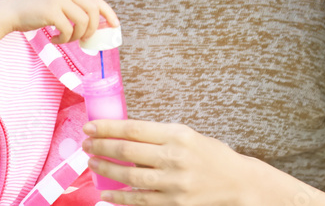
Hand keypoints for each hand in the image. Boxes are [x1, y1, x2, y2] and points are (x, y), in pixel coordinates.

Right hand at [0, 0, 118, 47]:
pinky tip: (55, 39)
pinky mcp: (50, 11)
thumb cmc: (36, 11)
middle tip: (86, 39)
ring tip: (67, 39)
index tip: (115, 27)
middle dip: (94, 29)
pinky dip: (64, 39)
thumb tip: (98, 25)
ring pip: (82, 21)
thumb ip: (75, 7)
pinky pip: (68, 30)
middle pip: (93, 11)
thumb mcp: (58, 2)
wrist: (11, 12)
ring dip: (77, 35)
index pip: (96, 0)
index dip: (109, 14)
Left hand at [80, 119, 270, 205]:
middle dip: (101, 147)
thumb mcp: (188, 136)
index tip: (90, 126)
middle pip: (127, 151)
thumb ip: (159, 135)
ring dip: (106, 170)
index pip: (134, 129)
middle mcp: (175, 158)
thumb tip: (123, 133)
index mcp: (178, 135)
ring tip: (93, 163)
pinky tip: (107, 192)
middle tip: (86, 144)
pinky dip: (120, 197)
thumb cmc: (211, 155)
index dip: (108, 127)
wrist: (238, 183)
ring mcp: (173, 183)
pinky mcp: (173, 204)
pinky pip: (139, 201)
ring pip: (129, 176)